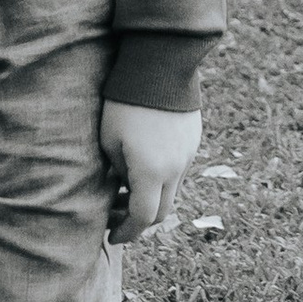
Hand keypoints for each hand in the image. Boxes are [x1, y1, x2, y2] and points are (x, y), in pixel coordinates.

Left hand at [103, 99, 199, 243]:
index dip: (126, 232)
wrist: (160, 64)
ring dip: (151, 197)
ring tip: (126, 186)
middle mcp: (175, 169)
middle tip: (116, 214)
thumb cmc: (125, 102)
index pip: (142, 218)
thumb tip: (124, 186)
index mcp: (152, 172)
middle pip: (161, 211)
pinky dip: (161, 178)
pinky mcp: (193, 140)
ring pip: (171, 190)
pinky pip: (178, 169)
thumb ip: (118, 172)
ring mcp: (188, 154)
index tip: (112, 237)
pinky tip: (144, 164)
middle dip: (138, 220)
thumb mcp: (109, 140)